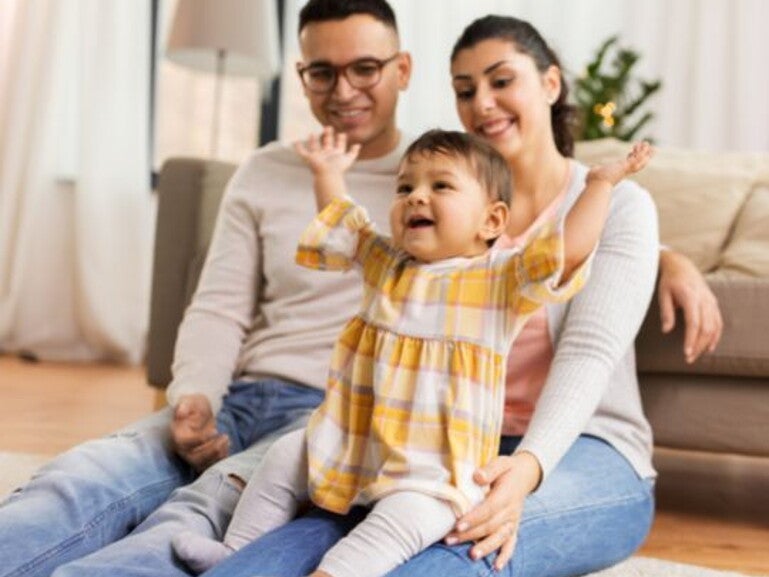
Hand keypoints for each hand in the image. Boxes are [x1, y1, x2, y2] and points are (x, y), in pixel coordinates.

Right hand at [171, 394, 228, 471]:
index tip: (215, 430)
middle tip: (225, 437)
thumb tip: (181, 412)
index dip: (200, 439)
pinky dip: (221, 458)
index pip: (185, 443)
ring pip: (203, 465)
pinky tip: (227, 445)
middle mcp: (183, 449)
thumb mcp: (190, 401)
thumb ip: (185, 405)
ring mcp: (192, 456)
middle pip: (195, 458)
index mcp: (177, 435)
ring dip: (218, 455)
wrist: (199, 414)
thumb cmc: (194, 407)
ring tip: (227, 440)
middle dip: (212, 450)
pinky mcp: (202, 460)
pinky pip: (211, 466)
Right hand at [294, 126, 360, 175]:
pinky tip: (295, 142)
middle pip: (327, 144)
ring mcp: (317, 156)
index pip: (339, 146)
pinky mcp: (309, 158)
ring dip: (313, 141)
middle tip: (328, 127)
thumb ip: (354, 152)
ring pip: (315, 147)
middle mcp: (327, 155)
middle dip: (328, 136)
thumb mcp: (348, 158)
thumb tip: (359, 144)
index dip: (341, 140)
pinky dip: (298, 147)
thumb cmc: (338, 168)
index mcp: (336, 155)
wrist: (328, 174)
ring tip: (311, 134)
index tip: (342, 134)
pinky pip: (302, 152)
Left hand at [445, 452, 541, 570]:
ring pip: (500, 537)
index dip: (474, 518)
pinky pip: (511, 544)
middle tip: (450, 539)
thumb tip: (477, 476)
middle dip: (470, 535)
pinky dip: (505, 556)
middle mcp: (511, 511)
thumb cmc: (507, 469)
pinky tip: (497, 567)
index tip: (458, 525)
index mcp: (506, 494)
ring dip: (485, 547)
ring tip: (471, 556)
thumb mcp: (501, 462)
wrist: (525, 475)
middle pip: (490, 526)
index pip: (489, 509)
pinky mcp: (514, 527)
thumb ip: (490, 469)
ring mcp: (513, 521)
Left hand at [587, 141, 652, 186]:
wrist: (596, 183)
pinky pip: (637, 159)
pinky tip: (644, 145)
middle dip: (644, 156)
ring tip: (647, 143)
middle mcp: (624, 172)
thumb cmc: (594, 180)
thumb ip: (596, 168)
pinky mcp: (625, 167)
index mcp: (618, 172)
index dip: (631, 157)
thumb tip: (593, 168)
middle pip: (638, 164)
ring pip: (640, 161)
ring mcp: (625, 169)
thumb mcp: (596, 172)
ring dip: (644, 152)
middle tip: (647, 147)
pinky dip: (641, 152)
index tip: (632, 151)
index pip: (628, 164)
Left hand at [658, 249, 722, 362]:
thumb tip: (666, 331)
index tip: (686, 352)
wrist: (682, 266)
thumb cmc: (669, 281)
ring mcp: (711, 301)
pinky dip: (716, 335)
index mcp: (690, 297)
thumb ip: (666, 312)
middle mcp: (704, 300)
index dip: (691, 339)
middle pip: (706, 328)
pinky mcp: (713, 303)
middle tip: (689, 359)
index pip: (694, 323)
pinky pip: (718, 322)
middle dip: (698, 345)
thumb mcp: (663, 294)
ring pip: (714, 326)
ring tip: (696, 355)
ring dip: (707, 343)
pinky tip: (710, 347)